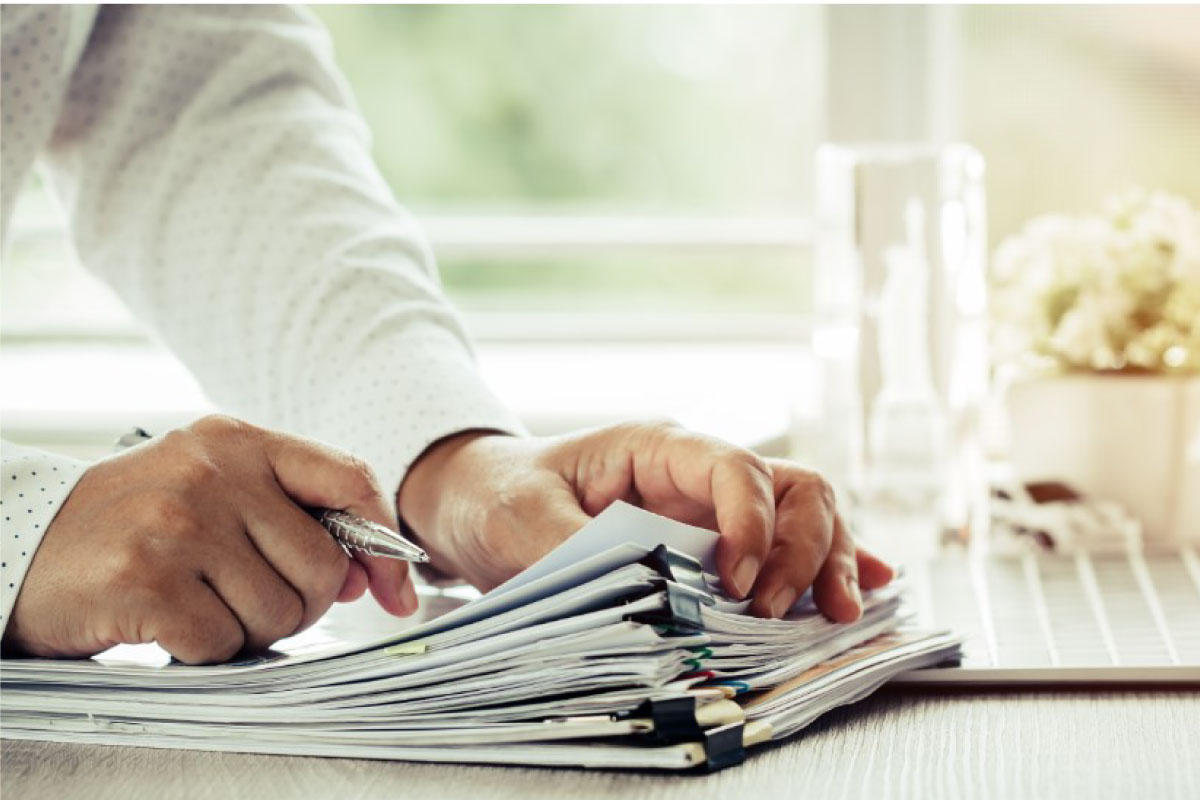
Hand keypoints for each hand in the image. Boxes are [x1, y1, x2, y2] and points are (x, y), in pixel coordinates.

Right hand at [3, 415, 415, 663]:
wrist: (21, 546)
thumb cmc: (135, 525)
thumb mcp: (213, 492)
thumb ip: (292, 518)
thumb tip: (369, 575)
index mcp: (238, 441)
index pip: (348, 478)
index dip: (383, 542)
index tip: (395, 591)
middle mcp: (212, 473)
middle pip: (323, 566)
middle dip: (299, 604)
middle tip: (244, 600)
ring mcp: (179, 524)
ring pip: (280, 612)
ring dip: (248, 630)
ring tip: (199, 604)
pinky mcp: (148, 581)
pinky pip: (225, 644)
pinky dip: (205, 651)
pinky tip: (169, 625)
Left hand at [398, 421, 892, 620]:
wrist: (479, 503)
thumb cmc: (501, 494)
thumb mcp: (522, 516)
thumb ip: (576, 549)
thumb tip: (644, 600)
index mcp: (658, 448)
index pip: (735, 469)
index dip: (752, 524)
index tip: (738, 585)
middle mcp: (699, 474)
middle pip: (792, 489)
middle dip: (804, 547)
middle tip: (780, 610)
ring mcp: (713, 509)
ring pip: (804, 516)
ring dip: (828, 561)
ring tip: (839, 614)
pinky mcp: (713, 545)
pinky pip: (786, 547)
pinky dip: (826, 565)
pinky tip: (861, 590)